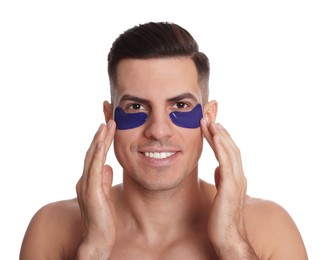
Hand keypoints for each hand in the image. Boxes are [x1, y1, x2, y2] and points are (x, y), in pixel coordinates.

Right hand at [76, 121, 116, 257]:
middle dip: (101, 136)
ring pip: (92, 158)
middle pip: (93, 153)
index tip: (109, 129)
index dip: (102, 142)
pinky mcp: (91, 192)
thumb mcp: (105, 195)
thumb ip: (104, 180)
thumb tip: (107, 166)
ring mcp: (86, 186)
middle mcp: (85, 180)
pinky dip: (98, 155)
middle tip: (109, 120)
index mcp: (89, 181)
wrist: (99, 239)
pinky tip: (102, 143)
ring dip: (99, 140)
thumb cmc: (104, 219)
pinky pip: (94, 169)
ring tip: (106, 126)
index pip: (95, 157)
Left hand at [201, 120, 257, 258]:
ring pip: (230, 152)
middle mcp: (239, 176)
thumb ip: (222, 179)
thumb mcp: (221, 192)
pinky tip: (215, 136)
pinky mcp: (230, 188)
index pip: (229, 152)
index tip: (212, 125)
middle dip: (219, 131)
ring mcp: (236, 181)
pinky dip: (221, 148)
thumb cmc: (222, 216)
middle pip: (230, 148)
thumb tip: (218, 168)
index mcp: (235, 177)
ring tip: (210, 121)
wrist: (227, 236)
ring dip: (220, 135)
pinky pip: (226, 163)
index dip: (221, 137)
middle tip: (209, 117)